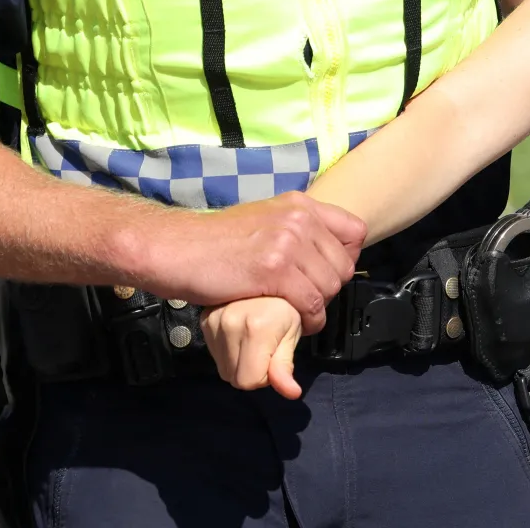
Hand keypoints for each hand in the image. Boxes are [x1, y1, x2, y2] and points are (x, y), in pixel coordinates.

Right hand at [136, 193, 363, 333]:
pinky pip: (310, 303)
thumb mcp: (264, 219)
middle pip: (344, 264)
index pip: (355, 230)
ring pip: (330, 286)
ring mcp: (288, 243)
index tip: (329, 274)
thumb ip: (295, 230)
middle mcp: (300, 218)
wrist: (174, 248)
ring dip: (319, 308)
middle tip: (309, 301)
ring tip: (301, 315)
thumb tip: (321, 253)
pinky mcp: (274, 271)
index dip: (347, 258)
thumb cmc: (213, 242)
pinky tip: (294, 324)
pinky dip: (307, 320)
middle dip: (331, 289)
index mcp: (301, 204)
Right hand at [202, 296, 303, 398]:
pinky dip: (229, 352)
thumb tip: (292, 393)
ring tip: (255, 339)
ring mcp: (213, 321)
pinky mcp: (205, 320)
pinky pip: (215, 354)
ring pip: (223, 369)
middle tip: (267, 347)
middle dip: (253, 370)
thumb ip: (285, 366)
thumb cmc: (288, 305)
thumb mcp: (292, 333)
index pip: (249, 381)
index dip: (265, 376)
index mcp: (256, 328)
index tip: (275, 356)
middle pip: (234, 378)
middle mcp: (230, 324)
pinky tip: (241, 335)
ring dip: (240, 362)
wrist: (268, 275)